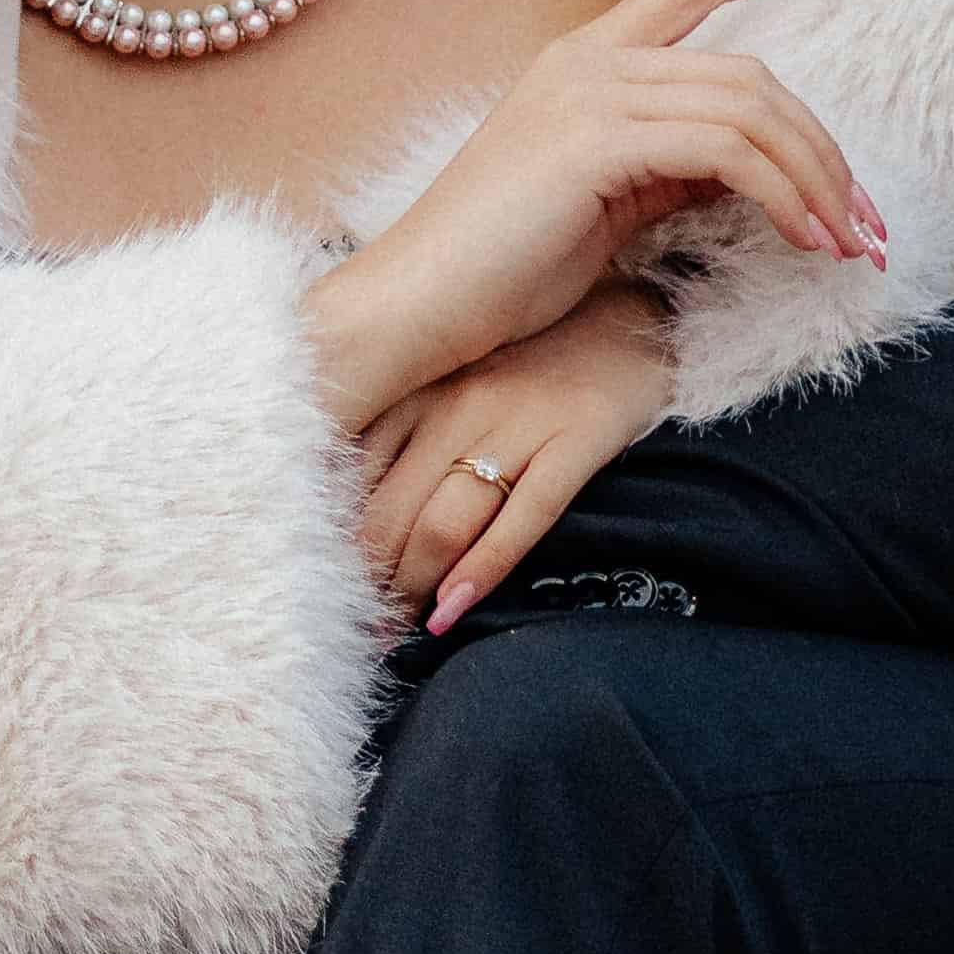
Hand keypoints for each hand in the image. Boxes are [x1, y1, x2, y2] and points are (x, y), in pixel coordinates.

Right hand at [305, 0, 881, 430]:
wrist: (416, 305)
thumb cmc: (504, 266)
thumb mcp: (607, 199)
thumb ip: (673, 162)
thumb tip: (755, 167)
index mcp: (584, 58)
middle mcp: (588, 58)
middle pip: (751, 75)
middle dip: (824, 150)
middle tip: (867, 225)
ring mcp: (588, 92)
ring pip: (749, 109)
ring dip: (816, 180)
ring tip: (847, 243)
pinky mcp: (592, 139)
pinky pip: (725, 150)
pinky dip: (781, 195)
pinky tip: (801, 238)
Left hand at [358, 281, 681, 631]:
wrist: (630, 317)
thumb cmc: (530, 356)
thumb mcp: (452, 373)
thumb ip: (401, 423)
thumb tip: (343, 504)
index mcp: (418, 384)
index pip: (352, 476)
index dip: (331, 542)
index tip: (322, 586)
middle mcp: (458, 403)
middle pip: (390, 509)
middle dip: (366, 580)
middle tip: (355, 631)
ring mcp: (518, 422)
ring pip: (444, 521)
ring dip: (411, 587)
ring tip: (393, 635)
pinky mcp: (576, 440)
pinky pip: (523, 517)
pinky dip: (481, 569)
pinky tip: (452, 610)